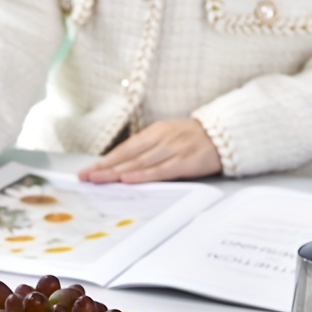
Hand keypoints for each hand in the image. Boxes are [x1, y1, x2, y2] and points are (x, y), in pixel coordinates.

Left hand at [77, 118, 220, 183]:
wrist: (227, 134)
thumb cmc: (194, 140)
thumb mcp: (169, 139)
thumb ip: (149, 151)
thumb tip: (124, 167)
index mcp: (155, 132)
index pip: (124, 148)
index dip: (105, 160)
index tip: (88, 170)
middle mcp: (161, 139)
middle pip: (127, 155)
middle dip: (104, 167)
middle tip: (85, 177)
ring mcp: (172, 149)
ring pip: (139, 163)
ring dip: (116, 172)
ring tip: (98, 179)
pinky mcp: (185, 161)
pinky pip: (160, 170)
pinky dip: (142, 175)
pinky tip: (127, 179)